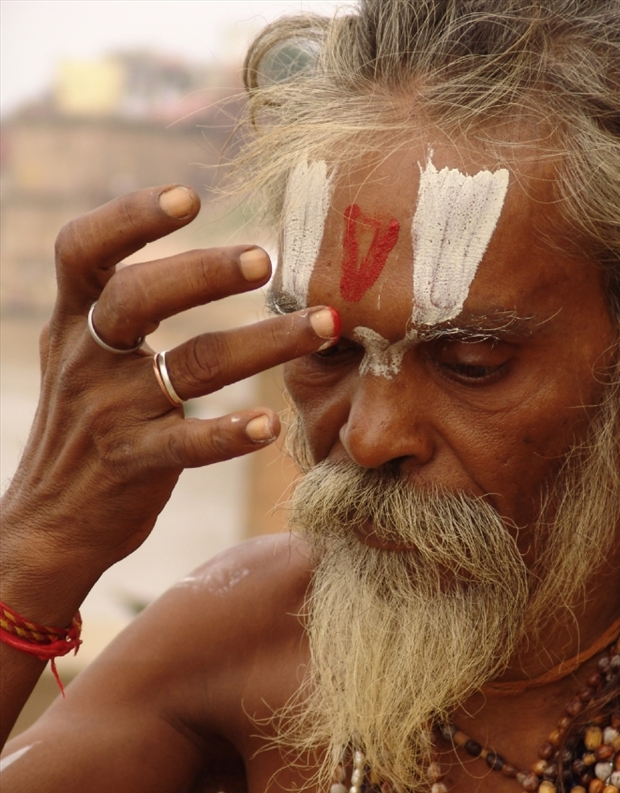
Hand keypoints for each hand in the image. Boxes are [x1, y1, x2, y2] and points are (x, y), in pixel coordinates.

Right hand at [0, 184, 337, 626]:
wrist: (49, 522)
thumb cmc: (83, 430)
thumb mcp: (80, 359)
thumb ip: (115, 311)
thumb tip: (191, 258)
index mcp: (73, 324)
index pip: (82, 251)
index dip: (129, 218)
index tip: (189, 196)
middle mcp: (87, 359)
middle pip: (137, 298)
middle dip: (202, 273)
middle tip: (265, 259)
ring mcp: (110, 413)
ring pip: (190, 368)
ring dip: (262, 343)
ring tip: (323, 325)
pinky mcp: (133, 463)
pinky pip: (187, 444)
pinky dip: (230, 432)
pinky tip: (269, 425)